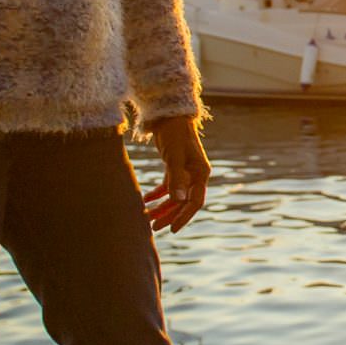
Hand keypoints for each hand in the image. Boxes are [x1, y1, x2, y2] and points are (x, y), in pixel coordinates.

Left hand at [143, 115, 210, 231]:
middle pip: (184, 202)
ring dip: (162, 207)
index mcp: (200, 173)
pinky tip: (145, 200)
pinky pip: (167, 187)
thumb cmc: (174, 133)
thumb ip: (176, 178)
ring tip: (147, 218)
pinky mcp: (175, 168)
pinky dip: (157, 194)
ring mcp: (185, 172)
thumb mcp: (175, 156)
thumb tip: (179, 200)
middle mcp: (195, 174)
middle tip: (154, 227)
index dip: (184, 216)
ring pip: (175, 196)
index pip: (195, 201)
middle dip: (170, 215)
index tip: (172, 229)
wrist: (169, 115)